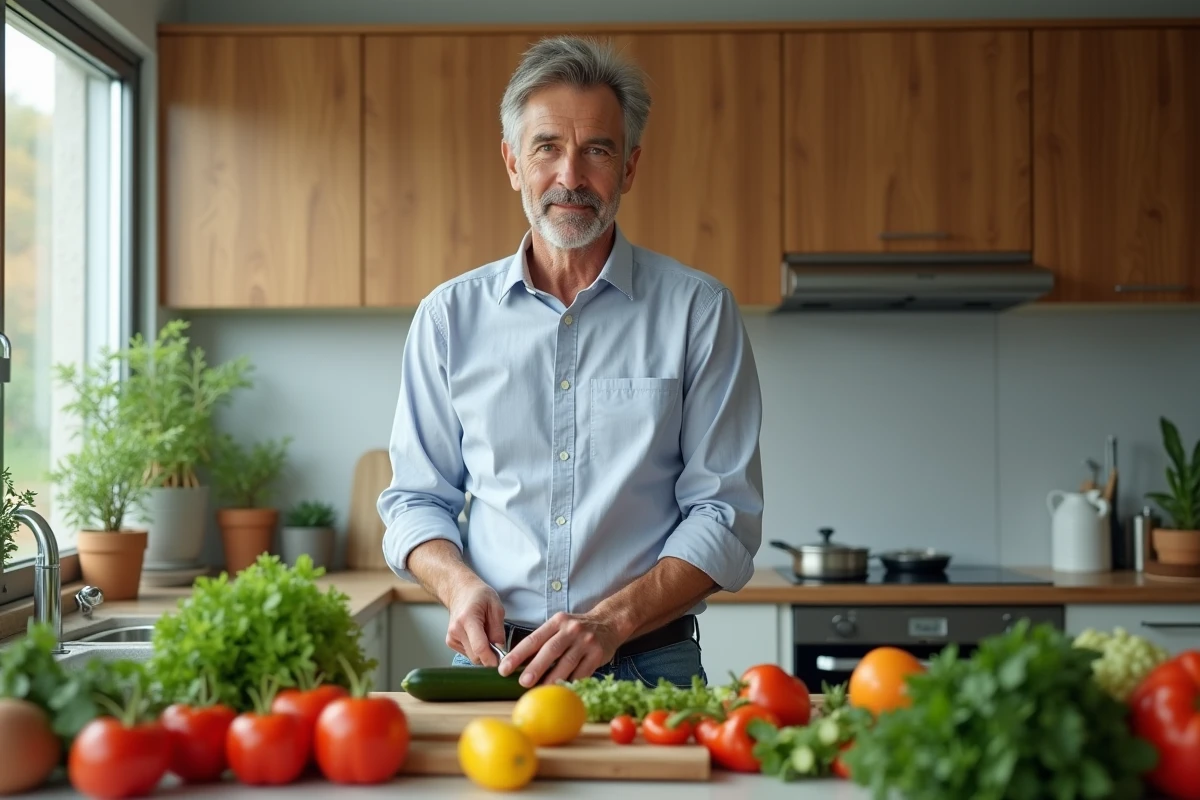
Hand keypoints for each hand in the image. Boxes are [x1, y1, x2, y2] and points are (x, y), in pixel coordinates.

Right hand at [446, 581, 505, 666]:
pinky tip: (478, 636)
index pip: (480, 648)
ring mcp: (451, 637)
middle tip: (498, 646)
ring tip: (486, 635)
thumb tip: (501, 651)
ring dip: (483, 653)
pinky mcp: (450, 642)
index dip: (492, 659)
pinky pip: (468, 654)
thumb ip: (498, 631)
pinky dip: (476, 650)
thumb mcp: (496, 607)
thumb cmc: (479, 595)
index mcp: (468, 619)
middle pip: (476, 656)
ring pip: (472, 657)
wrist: (459, 591)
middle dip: (490, 656)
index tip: (502, 663)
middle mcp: (456, 630)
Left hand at [498, 611, 623, 686]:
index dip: (517, 654)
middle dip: (535, 667)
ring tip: (541, 689)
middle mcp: (571, 629)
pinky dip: (571, 682)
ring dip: (553, 678)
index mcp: (557, 622)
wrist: (609, 623)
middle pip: (550, 650)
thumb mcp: (559, 627)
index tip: (504, 668)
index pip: (533, 639)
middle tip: (523, 682)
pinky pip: (582, 672)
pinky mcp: (598, 654)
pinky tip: (561, 690)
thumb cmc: (576, 629)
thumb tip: (517, 663)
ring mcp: (586, 642)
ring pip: (567, 663)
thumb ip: (542, 642)